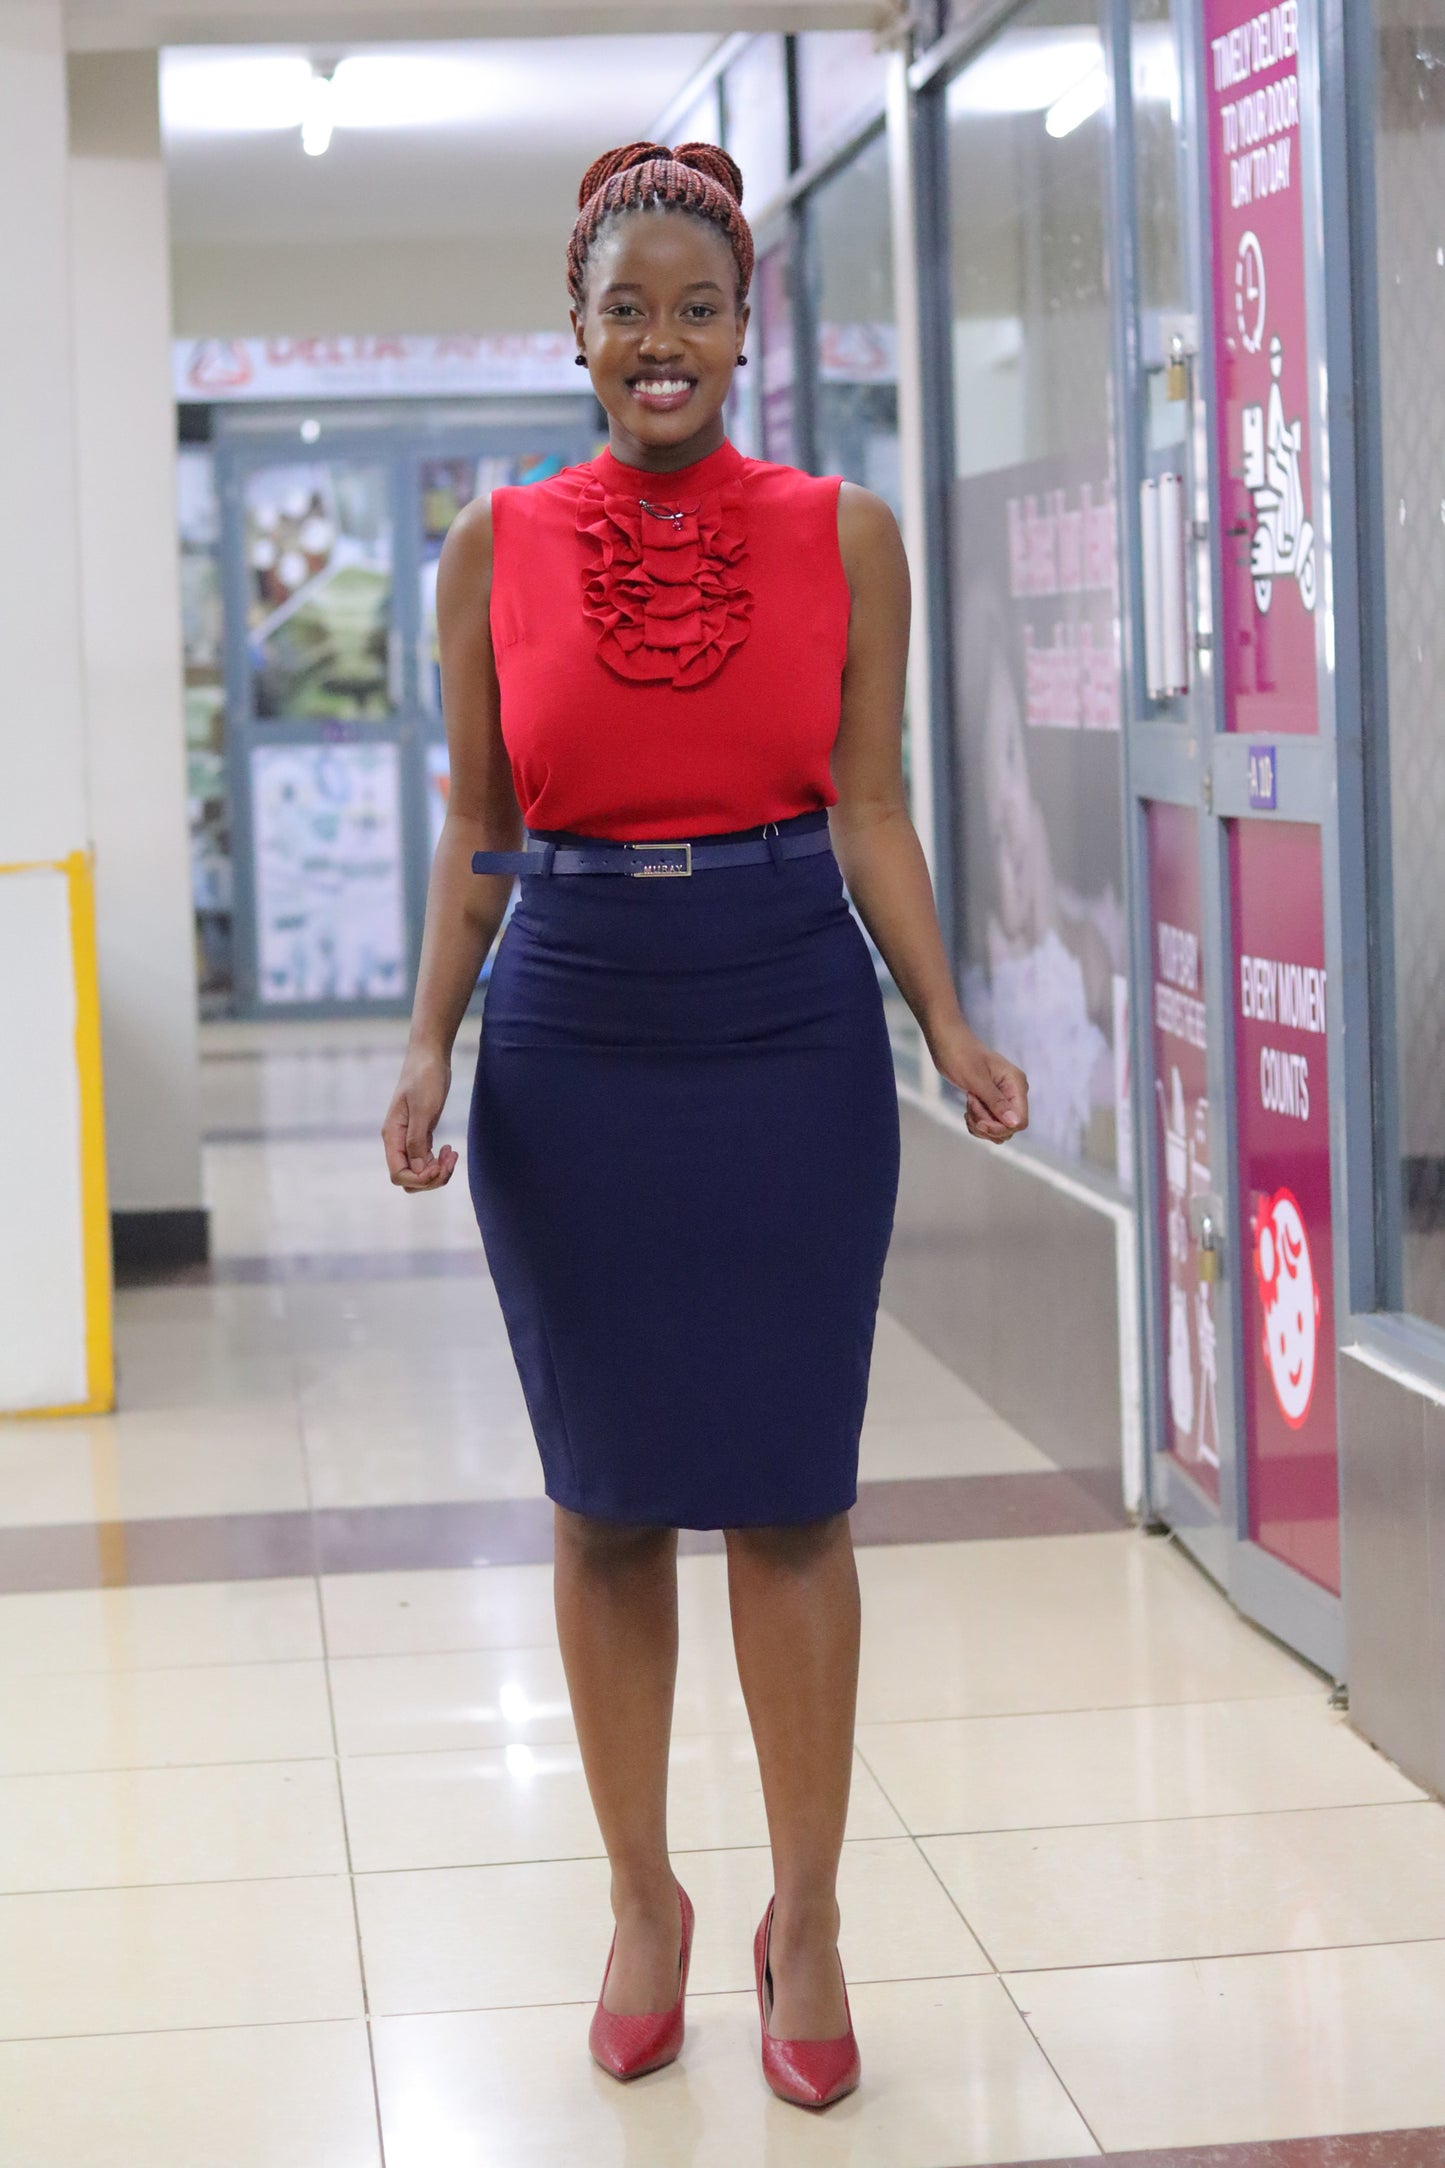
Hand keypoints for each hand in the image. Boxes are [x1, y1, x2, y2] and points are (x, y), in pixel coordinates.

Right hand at [382, 1046, 458, 1191]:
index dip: (420, 1179)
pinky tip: (450, 1150)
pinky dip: (440, 1162)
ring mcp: (409, 1138)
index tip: (438, 1166)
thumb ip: (417, 1140)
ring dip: (438, 1171)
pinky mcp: (421, 1134)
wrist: (429, 1057)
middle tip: (450, 1161)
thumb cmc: (425, 1078)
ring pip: (420, 1171)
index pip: (399, 1174)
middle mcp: (397, 1141)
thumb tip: (418, 1168)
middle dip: (431, 1179)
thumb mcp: (423, 1109)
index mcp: (392, 1136)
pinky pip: (427, 1160)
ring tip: (452, 1154)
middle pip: (409, 1178)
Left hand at [929, 1021, 1028, 1145]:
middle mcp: (1013, 1092)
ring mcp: (1002, 1097)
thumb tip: (1015, 1123)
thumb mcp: (977, 1080)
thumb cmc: (960, 1054)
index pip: (1020, 1120)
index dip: (1000, 1127)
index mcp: (1016, 1084)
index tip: (979, 1121)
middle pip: (1008, 1128)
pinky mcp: (990, 1101)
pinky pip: (988, 1124)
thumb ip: (996, 1103)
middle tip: (970, 1104)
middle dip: (987, 1125)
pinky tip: (967, 1110)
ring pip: (998, 1129)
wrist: (947, 1041)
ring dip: (980, 1124)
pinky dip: (976, 1122)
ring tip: (968, 1105)